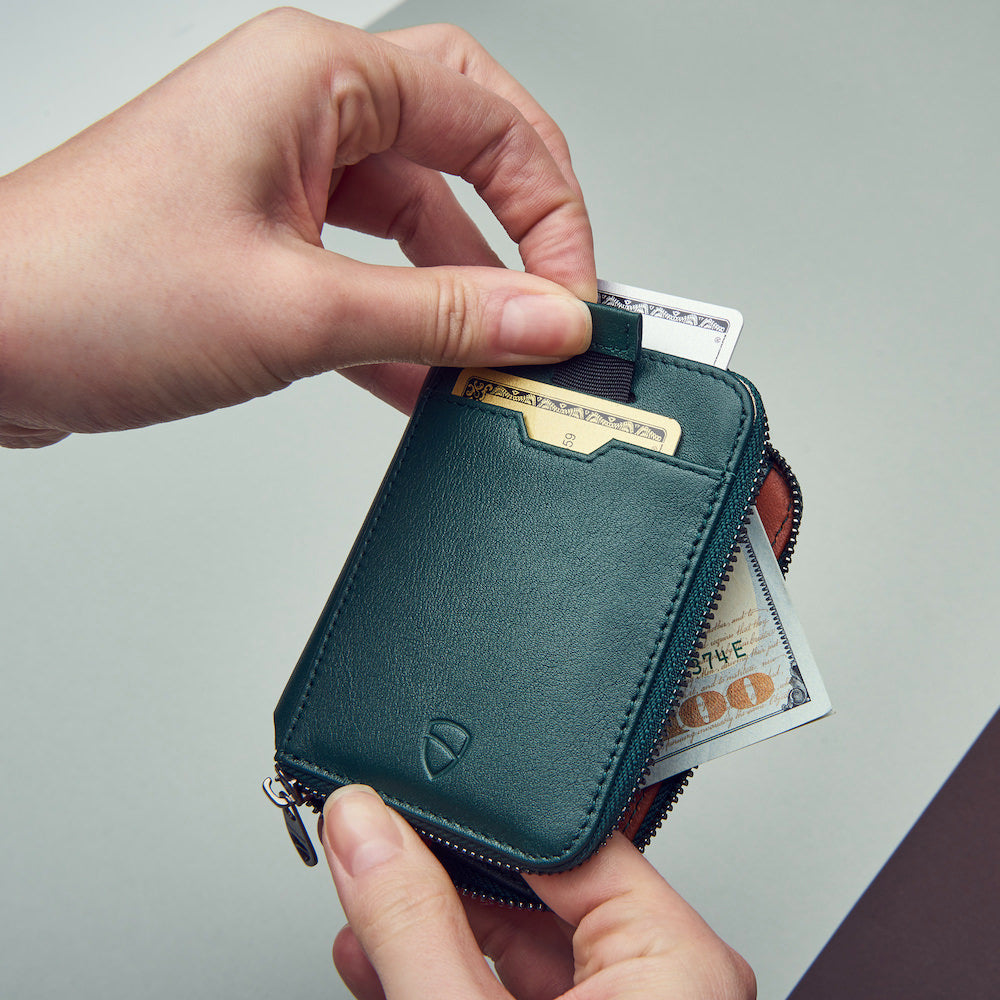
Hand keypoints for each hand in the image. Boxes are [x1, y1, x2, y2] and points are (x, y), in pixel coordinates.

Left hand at [0, 11, 594, 447]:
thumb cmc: (86, 288)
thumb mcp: (299, 309)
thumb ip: (441, 317)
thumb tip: (546, 318)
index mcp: (313, 80)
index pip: (487, 118)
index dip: (550, 208)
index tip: (574, 289)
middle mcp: (302, 114)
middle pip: (462, 147)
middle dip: (519, 224)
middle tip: (557, 292)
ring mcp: (283, 178)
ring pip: (416, 221)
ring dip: (460, 292)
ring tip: (495, 358)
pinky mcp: (265, 241)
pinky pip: (367, 273)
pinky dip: (405, 326)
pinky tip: (429, 380)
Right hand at [322, 785, 755, 999]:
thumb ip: (415, 923)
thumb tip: (365, 827)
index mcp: (678, 966)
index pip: (565, 840)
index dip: (474, 814)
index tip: (409, 795)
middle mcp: (667, 988)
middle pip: (534, 889)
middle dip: (441, 871)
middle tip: (376, 841)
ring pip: (517, 945)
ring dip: (431, 925)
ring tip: (366, 895)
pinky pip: (513, 989)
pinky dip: (447, 973)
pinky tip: (384, 956)